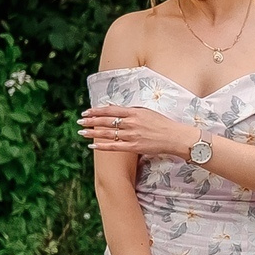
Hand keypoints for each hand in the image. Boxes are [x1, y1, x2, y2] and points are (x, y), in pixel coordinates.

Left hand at [78, 105, 196, 159]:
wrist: (176, 137)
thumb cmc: (162, 123)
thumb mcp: (146, 112)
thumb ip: (130, 110)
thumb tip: (113, 108)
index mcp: (134, 112)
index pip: (110, 110)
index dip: (96, 111)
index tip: (86, 111)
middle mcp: (131, 122)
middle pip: (106, 121)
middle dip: (91, 121)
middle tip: (79, 121)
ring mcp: (132, 135)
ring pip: (108, 133)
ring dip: (92, 133)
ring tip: (81, 132)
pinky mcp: (134, 146)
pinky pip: (114, 146)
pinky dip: (102, 146)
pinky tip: (92, 146)